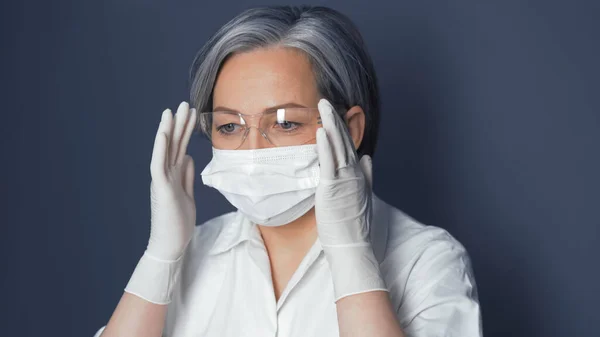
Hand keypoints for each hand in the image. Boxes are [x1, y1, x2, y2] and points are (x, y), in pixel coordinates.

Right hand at [147, 101, 196, 260]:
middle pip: (174, 144)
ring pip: (165, 150)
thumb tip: (190, 158)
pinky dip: (160, 148)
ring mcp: (162, 180)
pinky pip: (158, 164)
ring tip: (173, 110)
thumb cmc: (178, 223)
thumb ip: (187, 177)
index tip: (191, 114)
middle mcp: (166, 174)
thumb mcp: (188, 195)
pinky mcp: (161, 188)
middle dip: (180, 124)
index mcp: (173, 175)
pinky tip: (163, 133)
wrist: (170, 245)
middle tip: (185, 103)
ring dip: (169, 129)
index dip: (186, 131)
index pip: (181, 148)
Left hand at [315, 99, 386, 300]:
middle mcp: (354, 173)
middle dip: (335, 119)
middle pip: (344, 141)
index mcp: (358, 174)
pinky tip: (322, 130)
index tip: (336, 113)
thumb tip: (367, 158)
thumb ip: (366, 176)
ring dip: (330, 124)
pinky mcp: (332, 187)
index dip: (342, 128)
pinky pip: (329, 162)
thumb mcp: (363, 196)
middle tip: (326, 101)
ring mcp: (344, 179)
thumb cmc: (353, 225)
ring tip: (323, 106)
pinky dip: (326, 145)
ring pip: (337, 146)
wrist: (353, 245)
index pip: (349, 146)